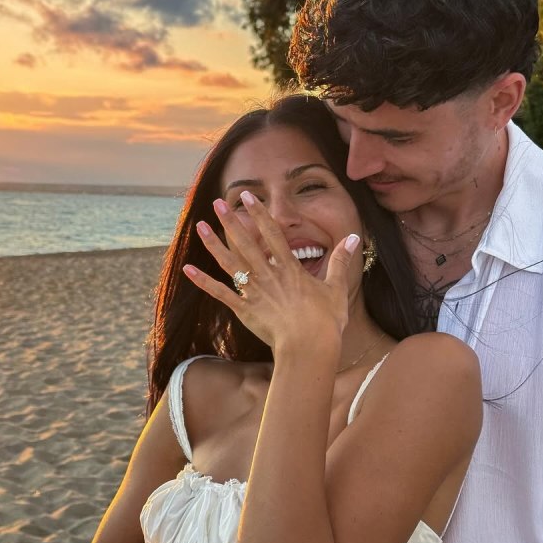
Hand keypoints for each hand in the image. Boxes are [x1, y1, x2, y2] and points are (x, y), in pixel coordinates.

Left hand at [183, 192, 359, 351]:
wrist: (309, 346)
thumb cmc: (326, 320)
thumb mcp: (337, 287)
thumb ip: (341, 260)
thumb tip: (354, 238)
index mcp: (290, 268)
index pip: (272, 234)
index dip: (260, 214)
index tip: (249, 197)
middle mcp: (269, 275)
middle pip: (246, 243)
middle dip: (232, 221)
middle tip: (218, 203)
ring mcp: (255, 292)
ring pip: (230, 263)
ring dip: (214, 244)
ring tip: (200, 226)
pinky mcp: (244, 310)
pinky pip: (221, 293)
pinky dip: (204, 282)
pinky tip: (188, 270)